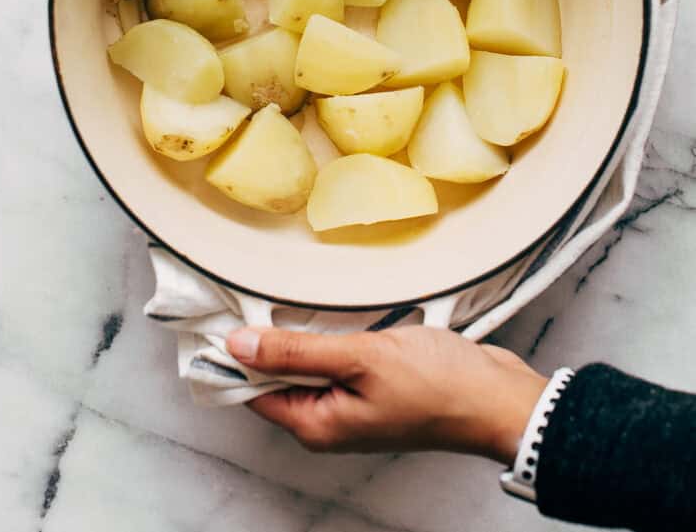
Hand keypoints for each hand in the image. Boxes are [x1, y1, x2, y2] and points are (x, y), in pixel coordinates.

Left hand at [226, 325, 545, 459]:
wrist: (495, 397)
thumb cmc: (436, 384)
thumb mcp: (359, 358)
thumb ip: (296, 352)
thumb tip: (238, 345)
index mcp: (316, 424)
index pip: (251, 389)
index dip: (233, 353)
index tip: (219, 311)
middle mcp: (328, 421)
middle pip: (277, 377)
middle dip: (266, 338)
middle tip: (254, 290)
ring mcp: (352, 405)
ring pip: (307, 365)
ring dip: (300, 334)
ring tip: (289, 296)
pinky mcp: (373, 389)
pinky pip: (334, 361)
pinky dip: (329, 337)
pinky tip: (332, 312)